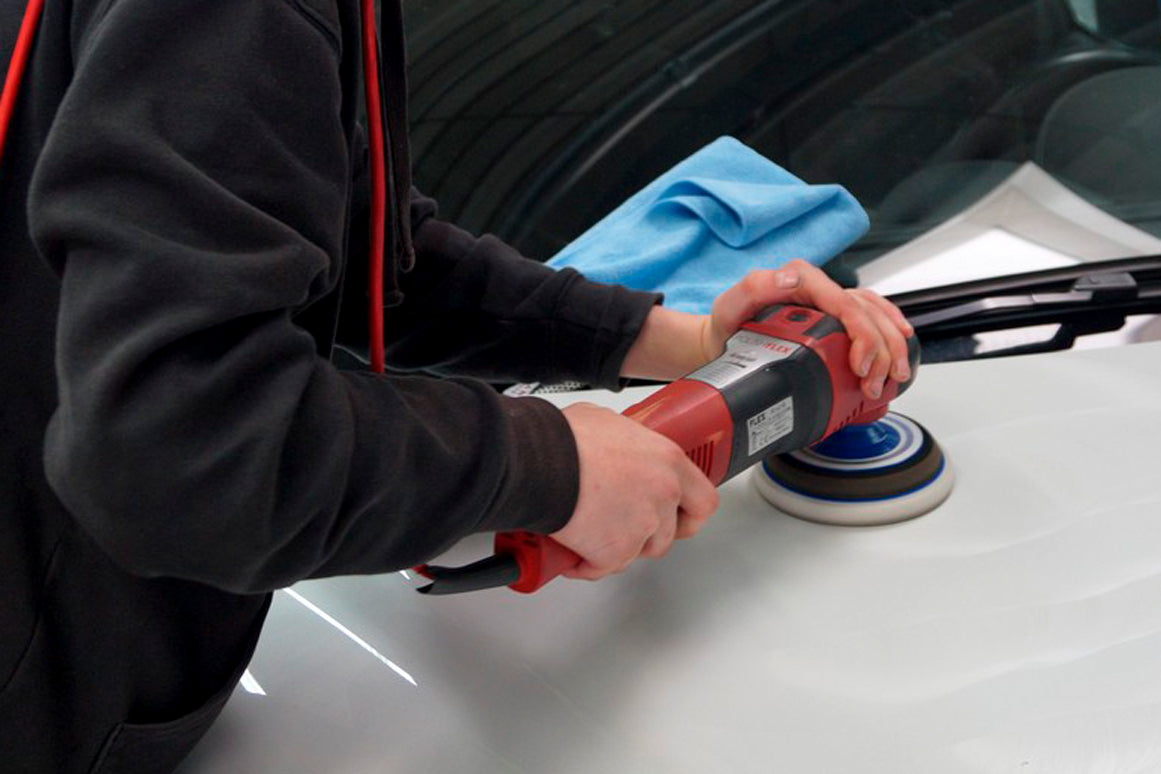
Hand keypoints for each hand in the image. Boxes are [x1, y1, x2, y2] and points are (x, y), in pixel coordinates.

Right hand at [551, 402, 718, 579]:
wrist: (538, 463)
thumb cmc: (564, 440)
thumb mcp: (606, 422)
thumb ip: (626, 441)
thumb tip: (614, 444)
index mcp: (667, 460)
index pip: (704, 500)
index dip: (690, 514)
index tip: (681, 517)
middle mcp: (662, 494)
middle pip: (670, 533)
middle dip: (647, 536)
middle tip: (624, 528)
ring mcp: (642, 526)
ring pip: (637, 553)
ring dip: (616, 549)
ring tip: (592, 533)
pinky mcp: (615, 551)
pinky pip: (603, 567)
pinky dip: (585, 564)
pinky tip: (572, 548)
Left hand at [622, 260, 913, 399]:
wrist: (722, 339)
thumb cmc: (728, 323)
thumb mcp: (731, 305)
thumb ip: (754, 288)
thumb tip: (788, 279)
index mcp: (800, 279)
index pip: (843, 302)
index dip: (860, 333)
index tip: (858, 364)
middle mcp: (819, 288)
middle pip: (866, 312)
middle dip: (881, 350)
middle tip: (874, 382)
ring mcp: (829, 301)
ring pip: (876, 314)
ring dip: (891, 347)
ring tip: (891, 378)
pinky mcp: (835, 316)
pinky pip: (874, 315)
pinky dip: (891, 329)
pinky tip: (902, 344)